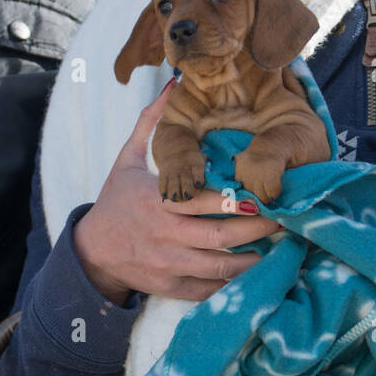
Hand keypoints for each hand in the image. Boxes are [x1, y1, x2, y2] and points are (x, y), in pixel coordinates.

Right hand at [74, 79, 280, 303]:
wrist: (91, 251)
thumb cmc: (115, 200)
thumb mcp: (126, 158)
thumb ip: (150, 121)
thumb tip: (172, 84)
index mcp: (156, 201)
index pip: (202, 200)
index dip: (236, 200)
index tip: (263, 193)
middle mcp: (165, 235)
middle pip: (220, 236)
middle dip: (256, 228)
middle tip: (283, 218)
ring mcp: (169, 264)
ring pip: (219, 267)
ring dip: (253, 260)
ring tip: (279, 248)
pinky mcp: (171, 287)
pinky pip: (209, 290)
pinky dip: (233, 284)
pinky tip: (255, 274)